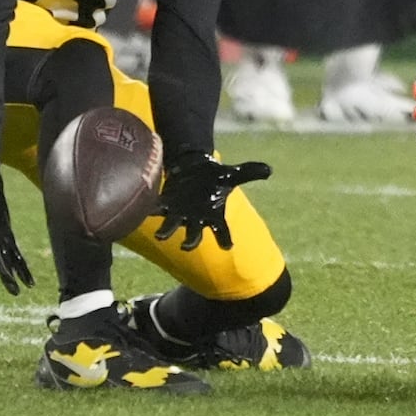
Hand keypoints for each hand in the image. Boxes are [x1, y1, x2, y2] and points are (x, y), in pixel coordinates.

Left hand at [154, 153, 271, 250]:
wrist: (194, 169)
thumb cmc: (214, 176)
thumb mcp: (232, 174)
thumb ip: (249, 173)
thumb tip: (269, 170)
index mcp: (214, 215)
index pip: (222, 231)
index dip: (225, 239)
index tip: (228, 246)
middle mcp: (196, 219)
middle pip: (193, 236)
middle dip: (190, 242)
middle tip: (186, 246)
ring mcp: (179, 213)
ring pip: (172, 226)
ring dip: (166, 231)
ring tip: (160, 236)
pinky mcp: (165, 203)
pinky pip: (157, 209)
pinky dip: (151, 210)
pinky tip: (146, 210)